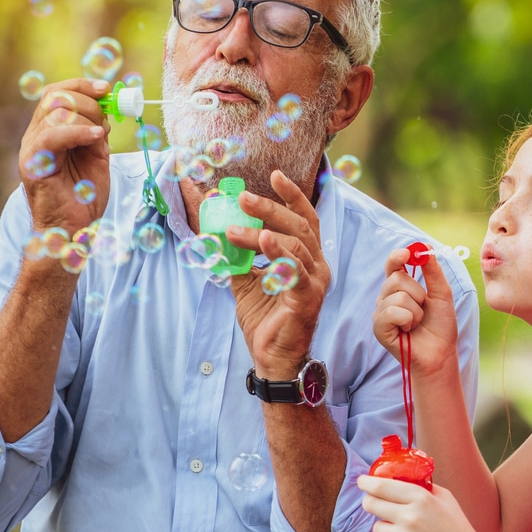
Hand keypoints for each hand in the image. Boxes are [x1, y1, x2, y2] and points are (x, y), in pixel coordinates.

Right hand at [18, 79, 112, 232]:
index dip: (81, 85)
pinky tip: (97, 137)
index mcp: (49, 131)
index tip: (106, 88)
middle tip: (107, 118)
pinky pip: (52, 135)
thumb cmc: (84, 195)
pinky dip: (78, 131)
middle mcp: (36, 136)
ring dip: (86, 117)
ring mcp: (32, 149)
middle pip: (55, 97)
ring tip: (101, 135)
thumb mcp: (97, 157)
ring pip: (55, 112)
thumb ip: (97, 133)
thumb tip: (108, 111)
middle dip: (88, 101)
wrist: (72, 228)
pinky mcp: (33, 164)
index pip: (56, 93)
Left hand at [227, 170, 331, 378]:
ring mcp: (316, 281)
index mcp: (308, 259)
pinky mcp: (307, 298)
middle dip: (271, 208)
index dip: (292, 196)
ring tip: (231, 229)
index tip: (274, 174)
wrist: (271, 357)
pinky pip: (294, 270)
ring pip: (294, 244)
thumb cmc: (265, 319)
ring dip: (260, 232)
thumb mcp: (245, 281)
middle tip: (242, 197)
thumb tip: (214, 228)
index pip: (305, 219)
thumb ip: (237, 256)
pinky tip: (260, 241)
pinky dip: (277, 253)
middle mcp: (318, 266)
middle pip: (300, 226)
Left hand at [357, 475, 483, 531]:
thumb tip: (396, 478)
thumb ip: (420, 486)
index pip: (381, 487)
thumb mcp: (444, 496)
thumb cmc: (455, 525)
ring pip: (376, 527)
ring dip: (384, 526)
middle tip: (374, 502)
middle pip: (371, 504)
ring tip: (401, 529)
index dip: (366, 483)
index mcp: (421, 498)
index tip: (362, 481)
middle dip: (370, 501)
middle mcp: (410, 517)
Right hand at [372, 247, 460, 377]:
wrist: (441, 353)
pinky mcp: (378, 328)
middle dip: (418, 293)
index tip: (407, 254)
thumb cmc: (440, 325)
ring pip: (398, 296)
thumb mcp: (442, 294)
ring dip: (416, 311)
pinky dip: (407, 320)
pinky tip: (408, 330)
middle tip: (423, 309)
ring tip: (416, 323)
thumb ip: (433, 272)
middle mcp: (387, 297)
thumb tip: (425, 247)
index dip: (397, 257)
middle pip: (396, 278)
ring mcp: (381, 312)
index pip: (393, 265)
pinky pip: (392, 312)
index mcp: (400, 288)